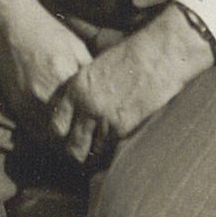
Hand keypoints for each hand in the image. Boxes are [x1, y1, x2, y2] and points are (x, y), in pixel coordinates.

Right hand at [0, 0, 92, 147]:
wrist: (13, 22)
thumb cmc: (48, 32)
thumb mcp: (76, 46)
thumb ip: (90, 73)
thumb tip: (108, 94)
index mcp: (64, 75)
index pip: (84, 114)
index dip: (95, 129)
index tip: (104, 138)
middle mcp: (44, 91)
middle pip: (67, 131)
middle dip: (80, 141)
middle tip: (92, 148)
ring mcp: (27, 99)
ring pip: (49, 136)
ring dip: (62, 143)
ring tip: (76, 146)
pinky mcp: (15, 102)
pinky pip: (32, 130)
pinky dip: (45, 136)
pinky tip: (57, 135)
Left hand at [48, 11, 214, 162]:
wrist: (159, 54)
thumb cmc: (135, 56)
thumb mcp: (100, 68)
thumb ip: (88, 89)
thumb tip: (85, 108)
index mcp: (76, 88)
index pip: (57, 124)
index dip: (63, 136)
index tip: (72, 141)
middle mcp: (86, 105)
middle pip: (71, 145)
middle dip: (78, 154)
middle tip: (87, 158)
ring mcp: (104, 118)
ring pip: (93, 153)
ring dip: (98, 159)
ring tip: (103, 163)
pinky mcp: (125, 127)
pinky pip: (113, 152)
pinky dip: (115, 156)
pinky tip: (119, 156)